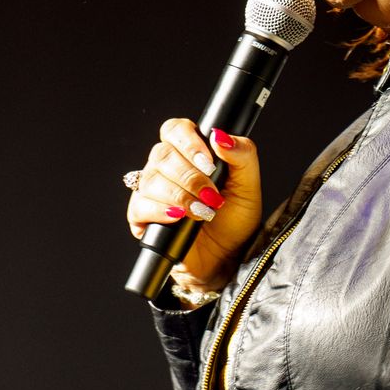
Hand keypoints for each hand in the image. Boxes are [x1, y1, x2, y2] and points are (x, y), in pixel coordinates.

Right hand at [125, 119, 263, 294]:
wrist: (226, 259)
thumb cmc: (235, 220)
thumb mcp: (248, 186)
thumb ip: (242, 155)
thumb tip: (220, 135)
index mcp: (189, 153)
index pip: (175, 129)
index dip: (188, 141)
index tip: (208, 162)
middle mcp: (166, 167)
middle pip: (162, 154)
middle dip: (190, 177)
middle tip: (211, 196)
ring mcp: (151, 191)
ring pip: (151, 179)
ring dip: (180, 196)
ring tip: (203, 213)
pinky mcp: (141, 217)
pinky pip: (140, 205)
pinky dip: (161, 211)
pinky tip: (178, 218)